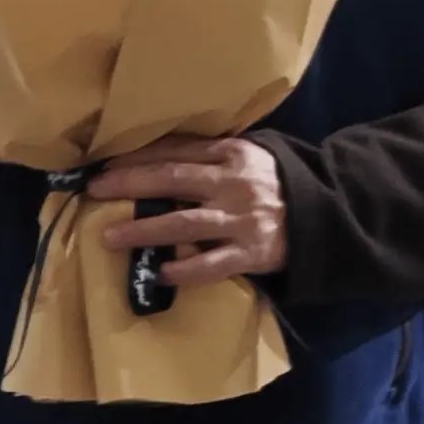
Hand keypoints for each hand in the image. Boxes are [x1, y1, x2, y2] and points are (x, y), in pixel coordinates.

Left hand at [90, 134, 287, 285]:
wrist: (329, 214)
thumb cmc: (278, 183)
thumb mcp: (250, 156)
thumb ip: (211, 155)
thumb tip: (156, 154)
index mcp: (232, 155)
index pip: (176, 152)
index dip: (137, 157)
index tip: (104, 164)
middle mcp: (233, 184)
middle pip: (172, 180)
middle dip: (129, 184)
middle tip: (94, 190)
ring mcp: (241, 220)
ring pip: (184, 223)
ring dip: (143, 230)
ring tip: (109, 237)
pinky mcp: (251, 253)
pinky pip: (211, 264)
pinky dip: (184, 270)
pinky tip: (159, 272)